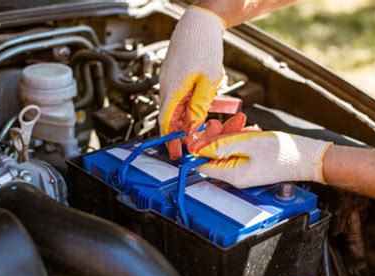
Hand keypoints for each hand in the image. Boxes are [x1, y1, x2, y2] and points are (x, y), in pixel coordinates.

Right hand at [159, 5, 225, 159]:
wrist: (199, 24)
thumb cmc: (205, 48)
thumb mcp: (209, 82)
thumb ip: (200, 106)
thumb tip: (193, 126)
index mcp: (173, 89)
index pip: (167, 122)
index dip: (171, 139)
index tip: (176, 152)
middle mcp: (165, 86)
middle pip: (168, 117)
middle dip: (177, 133)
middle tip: (187, 146)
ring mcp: (167, 80)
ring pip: (172, 107)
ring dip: (181, 120)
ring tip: (194, 130)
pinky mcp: (171, 75)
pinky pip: (174, 97)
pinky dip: (182, 108)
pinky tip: (194, 111)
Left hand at [188, 115, 331, 187]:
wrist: (307, 157)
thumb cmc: (283, 153)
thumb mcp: (248, 143)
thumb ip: (221, 145)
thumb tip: (200, 147)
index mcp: (232, 174)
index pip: (203, 164)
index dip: (198, 148)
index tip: (197, 133)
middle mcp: (236, 175)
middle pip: (214, 155)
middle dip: (216, 136)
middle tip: (219, 123)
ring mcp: (244, 170)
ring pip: (228, 149)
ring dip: (231, 134)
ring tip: (241, 123)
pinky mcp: (252, 163)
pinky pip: (240, 149)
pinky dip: (242, 138)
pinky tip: (251, 130)